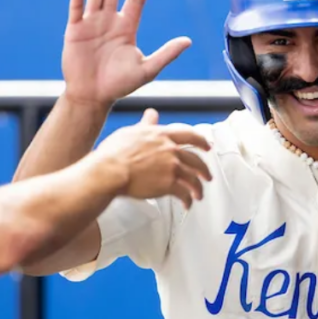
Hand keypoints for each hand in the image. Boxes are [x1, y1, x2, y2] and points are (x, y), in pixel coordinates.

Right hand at [61, 0, 191, 104]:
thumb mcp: (147, 69)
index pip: (136, 0)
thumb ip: (167, 54)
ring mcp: (91, 24)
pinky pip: (76, 9)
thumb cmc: (120, 85)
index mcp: (127, 28)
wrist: (93, 97)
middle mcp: (109, 22)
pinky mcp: (74, 31)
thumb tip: (188, 41)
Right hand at [95, 109, 211, 208]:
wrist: (109, 171)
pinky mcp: (169, 184)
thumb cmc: (114, 153)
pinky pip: (184, 193)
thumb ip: (145, 124)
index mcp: (162, 135)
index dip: (201, 141)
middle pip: (195, 159)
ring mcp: (171, 167)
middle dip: (204, 169)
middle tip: (207, 175)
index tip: (207, 146)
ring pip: (193, 178)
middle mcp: (170, 150)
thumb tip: (151, 114)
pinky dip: (187, 200)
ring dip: (198, 188)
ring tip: (198, 195)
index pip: (189, 135)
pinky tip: (187, 204)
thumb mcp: (131, 132)